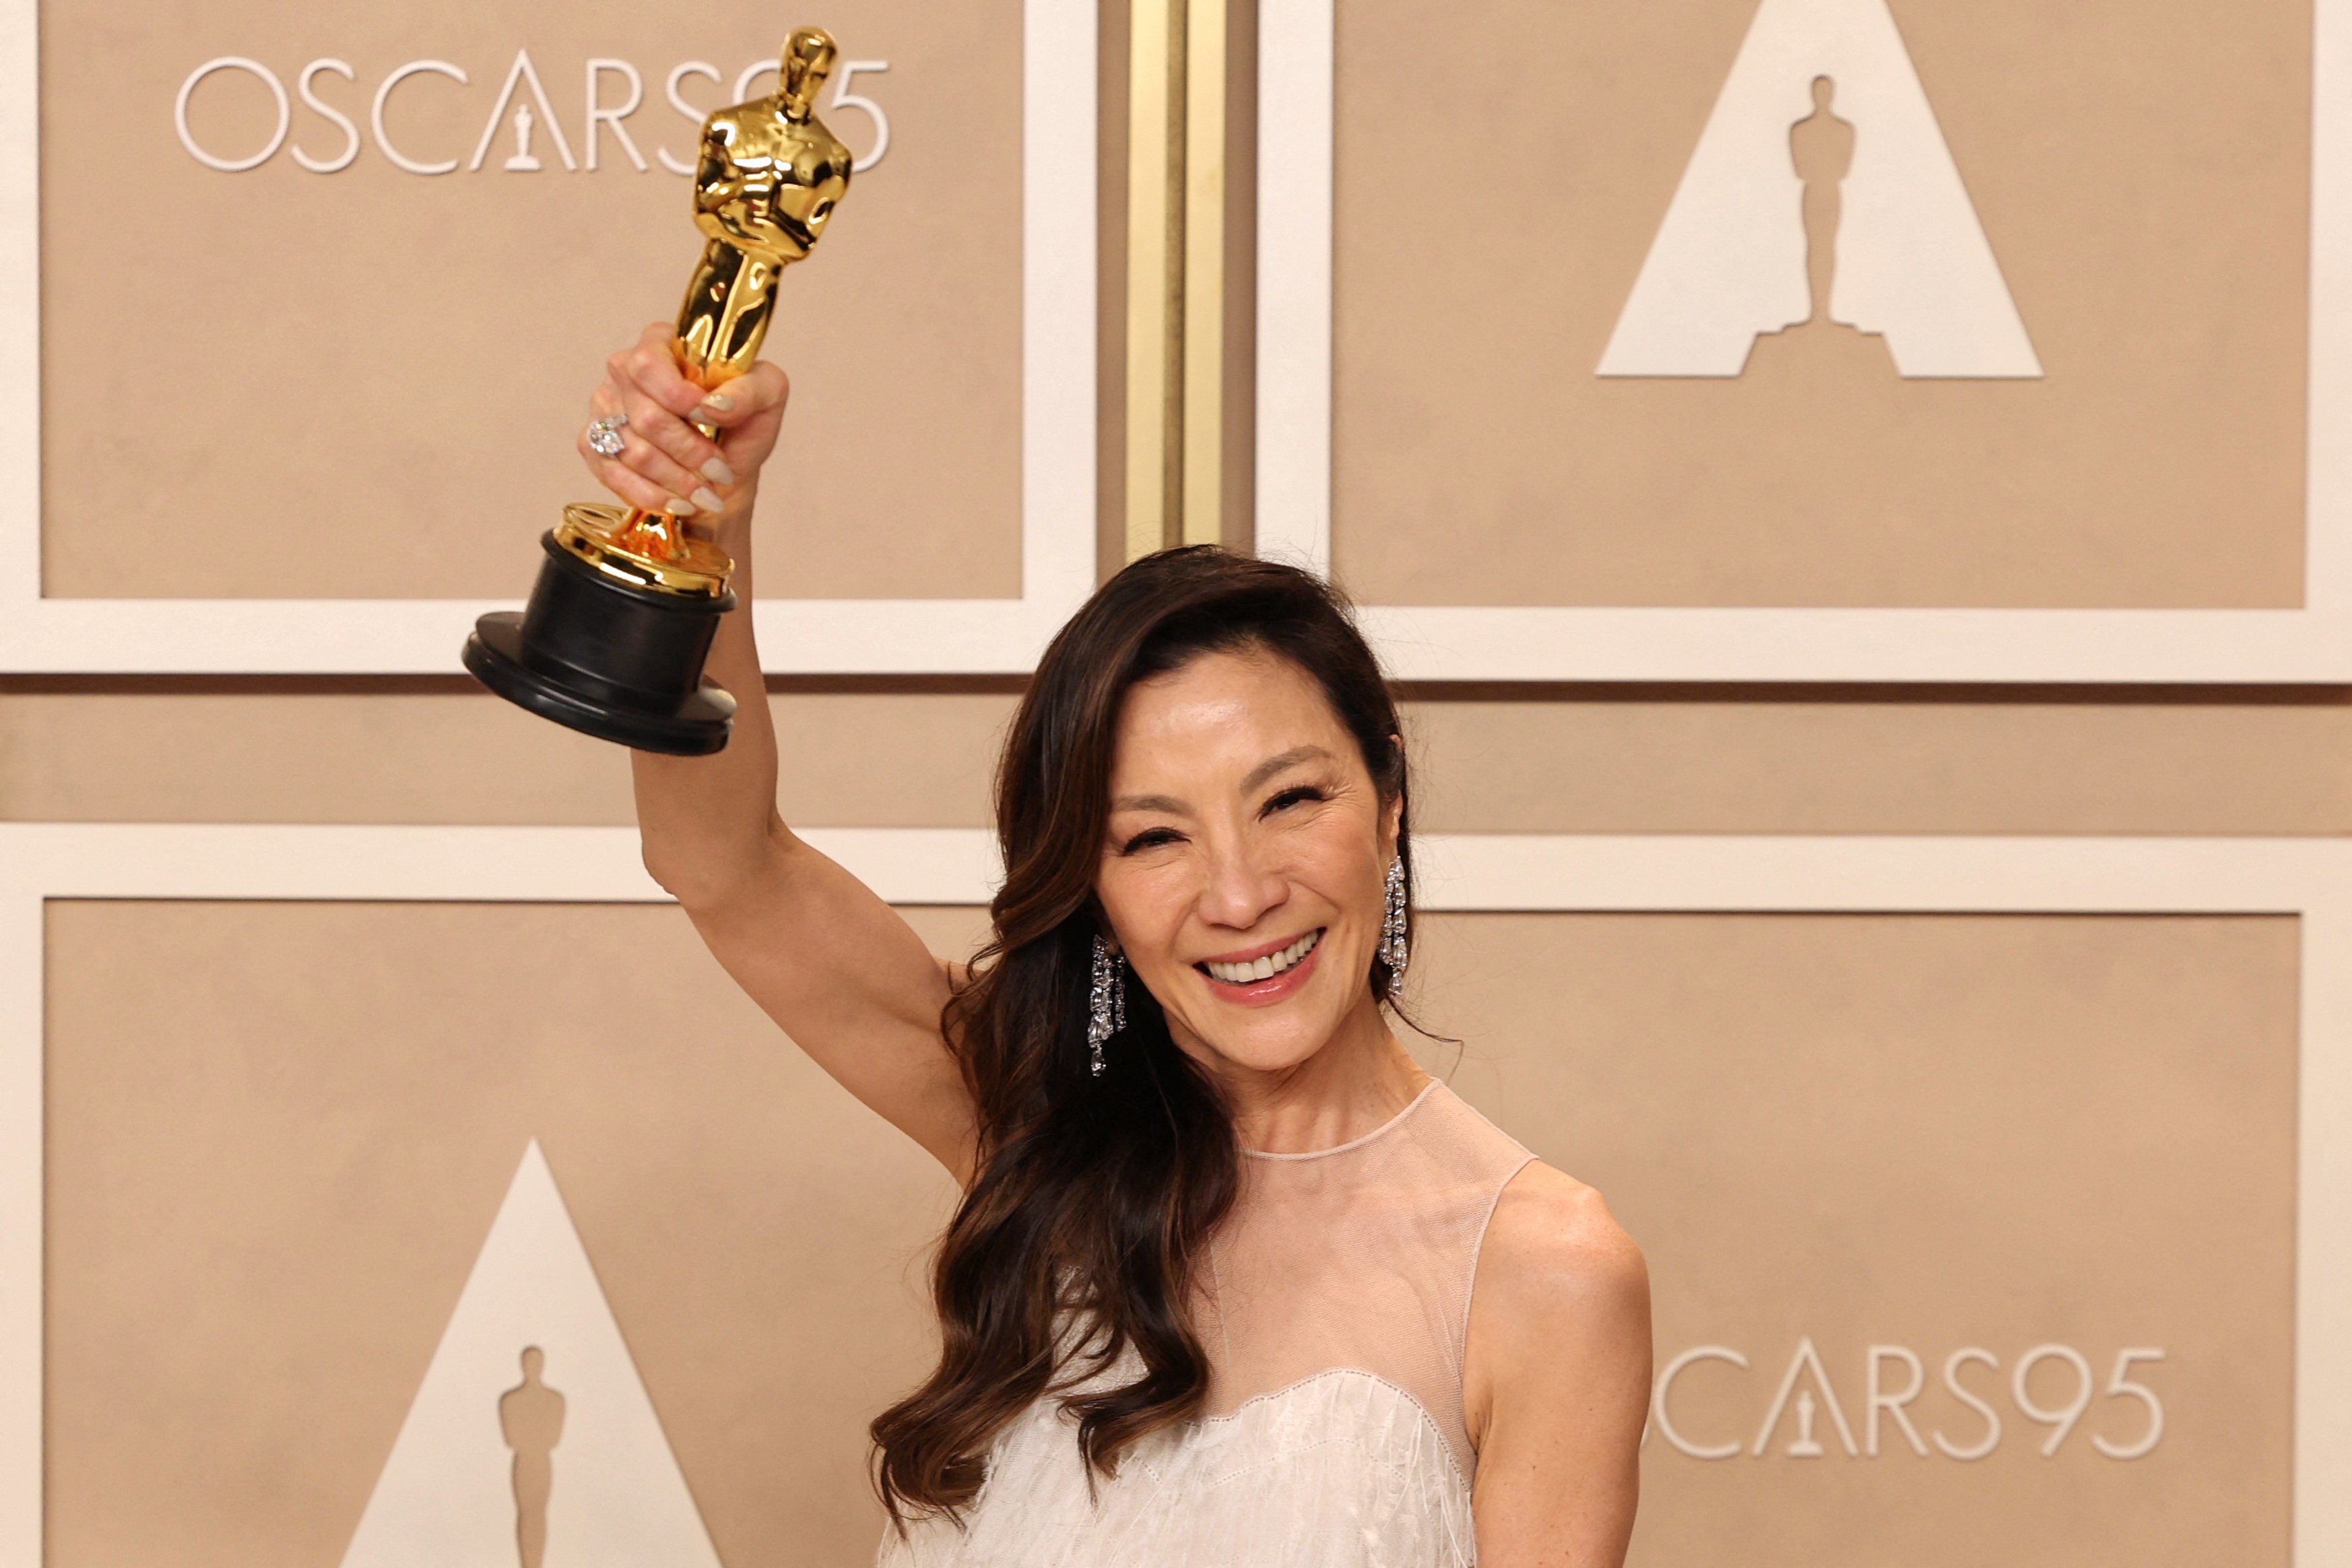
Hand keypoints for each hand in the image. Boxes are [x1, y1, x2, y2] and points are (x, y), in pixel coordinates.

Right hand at [578, 322, 791, 526]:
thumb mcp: (767, 398)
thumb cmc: (741, 429)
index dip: (679, 397)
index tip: (712, 419)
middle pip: (645, 416)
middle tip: (720, 471)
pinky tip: (681, 503)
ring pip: (633, 451)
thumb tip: (716, 403)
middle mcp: (624, 370)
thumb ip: (751, 390)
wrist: (721, 476)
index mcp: (662, 343)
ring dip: (677, 480)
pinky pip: (615, 475)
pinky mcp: (594, 445)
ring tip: (707, 493)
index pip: (649, 364)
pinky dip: (654, 496)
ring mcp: (604, 408)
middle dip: (689, 452)